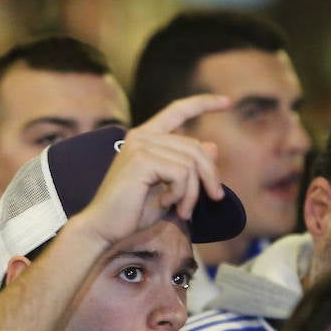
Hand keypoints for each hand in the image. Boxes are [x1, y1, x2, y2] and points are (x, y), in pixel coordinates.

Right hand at [70, 94, 229, 247]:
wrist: (104, 229)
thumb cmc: (132, 212)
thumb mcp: (168, 187)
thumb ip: (187, 167)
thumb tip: (212, 145)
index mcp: (145, 137)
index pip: (178, 111)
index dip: (204, 103)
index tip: (227, 101)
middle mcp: (142, 136)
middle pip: (194, 146)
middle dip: (210, 175)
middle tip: (214, 198)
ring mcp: (140, 145)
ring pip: (191, 163)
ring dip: (193, 192)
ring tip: (183, 210)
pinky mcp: (141, 159)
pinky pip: (181, 173)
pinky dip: (181, 193)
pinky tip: (166, 203)